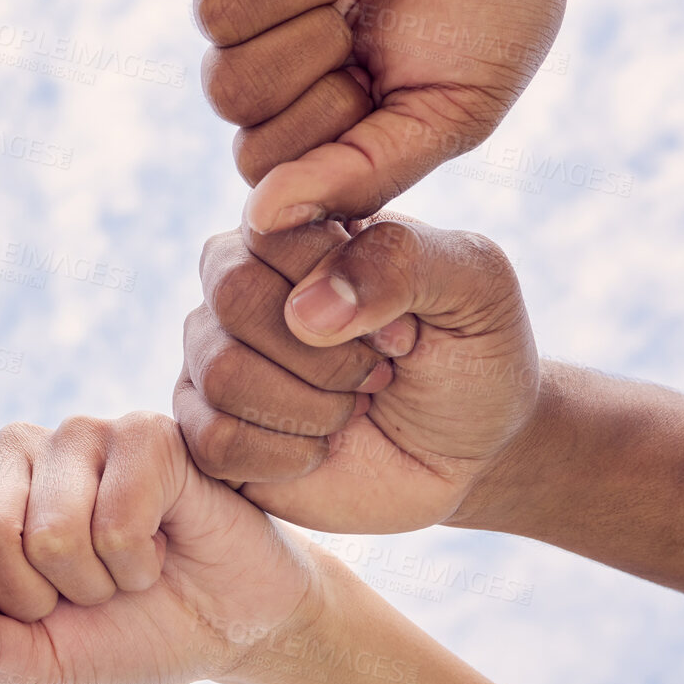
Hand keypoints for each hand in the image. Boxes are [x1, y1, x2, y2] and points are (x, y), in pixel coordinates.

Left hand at [0, 412, 314, 683]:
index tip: (38, 611)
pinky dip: (142, 562)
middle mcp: (13, 455)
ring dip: (101, 580)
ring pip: (51, 533)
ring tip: (126, 564)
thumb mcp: (42, 664)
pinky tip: (160, 541)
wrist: (228, 622)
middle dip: (43, 596)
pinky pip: (115, 521)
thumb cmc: (126, 632)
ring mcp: (75, 434)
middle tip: (85, 588)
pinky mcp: (139, 432)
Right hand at [175, 212, 538, 531]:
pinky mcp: (208, 430)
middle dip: (328, 354)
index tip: (407, 328)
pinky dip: (283, 455)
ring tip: (351, 408)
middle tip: (379, 372)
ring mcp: (214, 355)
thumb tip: (307, 308)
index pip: (271, 230)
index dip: (345, 288)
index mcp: (292, 228)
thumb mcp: (475, 285)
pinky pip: (212, 441)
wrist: (472, 451)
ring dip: (311, 407)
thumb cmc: (471, 353)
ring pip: (221, 373)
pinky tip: (320, 448)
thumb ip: (401, 260)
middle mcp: (237, 283)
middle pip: (234, 298)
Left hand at [194, 0, 569, 233]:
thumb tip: (260, 222)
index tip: (380, 82)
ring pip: (216, 11)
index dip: (320, 122)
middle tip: (366, 19)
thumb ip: (362, 174)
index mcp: (306, 119)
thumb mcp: (451, 112)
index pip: (257, 161)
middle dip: (313, 52)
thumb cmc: (492, 14)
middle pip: (227, 88)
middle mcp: (263, 55)